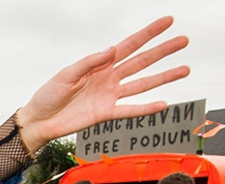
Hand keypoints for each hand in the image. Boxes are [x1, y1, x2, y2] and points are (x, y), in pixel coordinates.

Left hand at [17, 16, 188, 150]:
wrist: (40, 120)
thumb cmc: (48, 94)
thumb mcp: (66, 74)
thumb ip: (89, 62)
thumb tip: (111, 50)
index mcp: (99, 64)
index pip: (129, 45)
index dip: (148, 33)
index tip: (167, 22)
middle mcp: (108, 78)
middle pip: (142, 61)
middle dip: (163, 50)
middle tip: (184, 40)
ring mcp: (110, 95)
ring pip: (143, 84)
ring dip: (164, 77)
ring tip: (185, 69)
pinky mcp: (106, 113)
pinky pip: (130, 110)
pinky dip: (146, 108)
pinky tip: (163, 103)